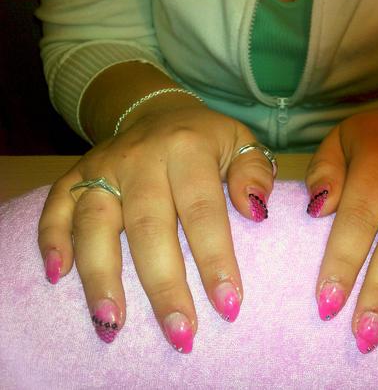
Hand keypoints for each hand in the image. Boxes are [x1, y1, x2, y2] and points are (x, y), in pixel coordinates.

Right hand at [38, 104, 273, 351]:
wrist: (158, 112)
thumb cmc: (206, 139)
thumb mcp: (240, 142)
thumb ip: (255, 172)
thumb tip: (256, 210)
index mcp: (188, 148)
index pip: (203, 210)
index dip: (215, 259)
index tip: (228, 305)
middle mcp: (141, 157)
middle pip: (148, 227)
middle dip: (164, 285)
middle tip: (179, 333)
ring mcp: (103, 166)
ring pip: (96, 223)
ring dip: (101, 277)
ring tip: (112, 324)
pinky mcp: (76, 175)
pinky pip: (56, 207)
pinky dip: (52, 240)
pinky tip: (58, 278)